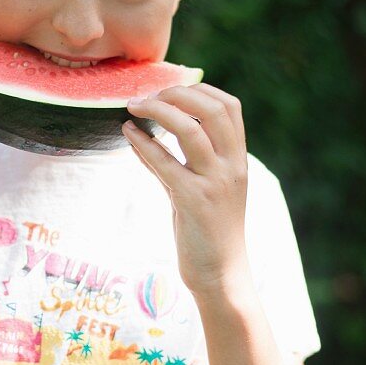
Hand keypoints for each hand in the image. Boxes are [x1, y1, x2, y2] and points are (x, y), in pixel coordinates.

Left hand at [123, 83, 249, 297]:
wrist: (220, 274)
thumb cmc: (206, 230)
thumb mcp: (198, 188)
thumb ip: (177, 160)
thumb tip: (142, 135)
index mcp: (238, 160)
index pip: (229, 106)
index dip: (199, 89)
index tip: (170, 89)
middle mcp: (232, 167)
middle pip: (213, 109)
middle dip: (177, 94)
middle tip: (147, 96)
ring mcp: (215, 183)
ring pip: (190, 130)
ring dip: (158, 110)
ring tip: (133, 106)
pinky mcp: (193, 201)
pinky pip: (165, 162)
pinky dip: (143, 143)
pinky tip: (127, 133)